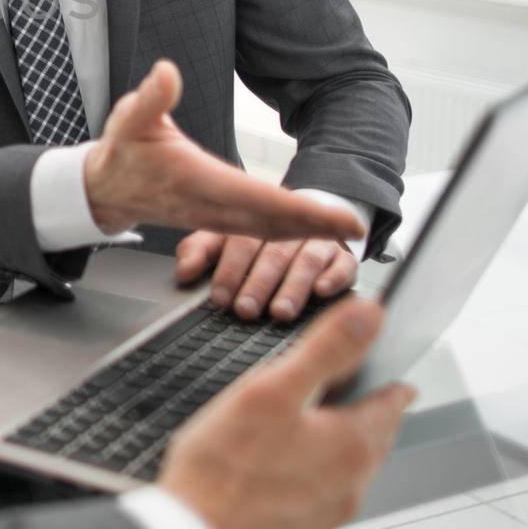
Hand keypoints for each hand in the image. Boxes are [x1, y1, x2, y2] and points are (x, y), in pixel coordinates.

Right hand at [83, 61, 364, 244]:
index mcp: (194, 179)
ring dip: (306, 232)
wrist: (103, 189)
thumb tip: (167, 72)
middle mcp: (208, 205)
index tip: (330, 212)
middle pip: (270, 221)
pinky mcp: (215, 220)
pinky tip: (308, 231)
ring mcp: (212, 217)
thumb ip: (151, 97)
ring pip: (267, 230)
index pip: (255, 196)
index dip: (296, 207)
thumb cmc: (122, 151)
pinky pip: (257, 231)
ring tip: (342, 231)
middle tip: (356, 228)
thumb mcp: (130, 118)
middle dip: (315, 226)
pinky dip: (287, 233)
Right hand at [159, 298, 413, 528]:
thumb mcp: (272, 390)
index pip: (393, 402)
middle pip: (373, 436)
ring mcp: (328, 512)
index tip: (389, 370)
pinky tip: (282, 464)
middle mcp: (351, 484)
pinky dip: (313, 472)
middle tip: (353, 391)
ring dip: (339, 443)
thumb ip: (326, 348)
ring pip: (348, 467)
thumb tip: (370, 314)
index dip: (389, 378)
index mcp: (352, 444)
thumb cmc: (224, 469)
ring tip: (313, 423)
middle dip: (365, 411)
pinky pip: (321, 492)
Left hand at [176, 231, 356, 321]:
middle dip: (258, 283)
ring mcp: (318, 242)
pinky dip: (334, 278)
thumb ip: (200, 252)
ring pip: (307, 260)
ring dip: (293, 287)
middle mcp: (288, 230)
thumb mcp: (223, 241)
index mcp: (256, 223)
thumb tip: (183, 271)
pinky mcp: (344, 257)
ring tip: (280, 312)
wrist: (310, 217)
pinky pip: (344, 265)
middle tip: (246, 310)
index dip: (229, 270)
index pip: (241, 242)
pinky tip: (323, 292)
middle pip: (274, 253)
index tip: (220, 297)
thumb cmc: (259, 239)